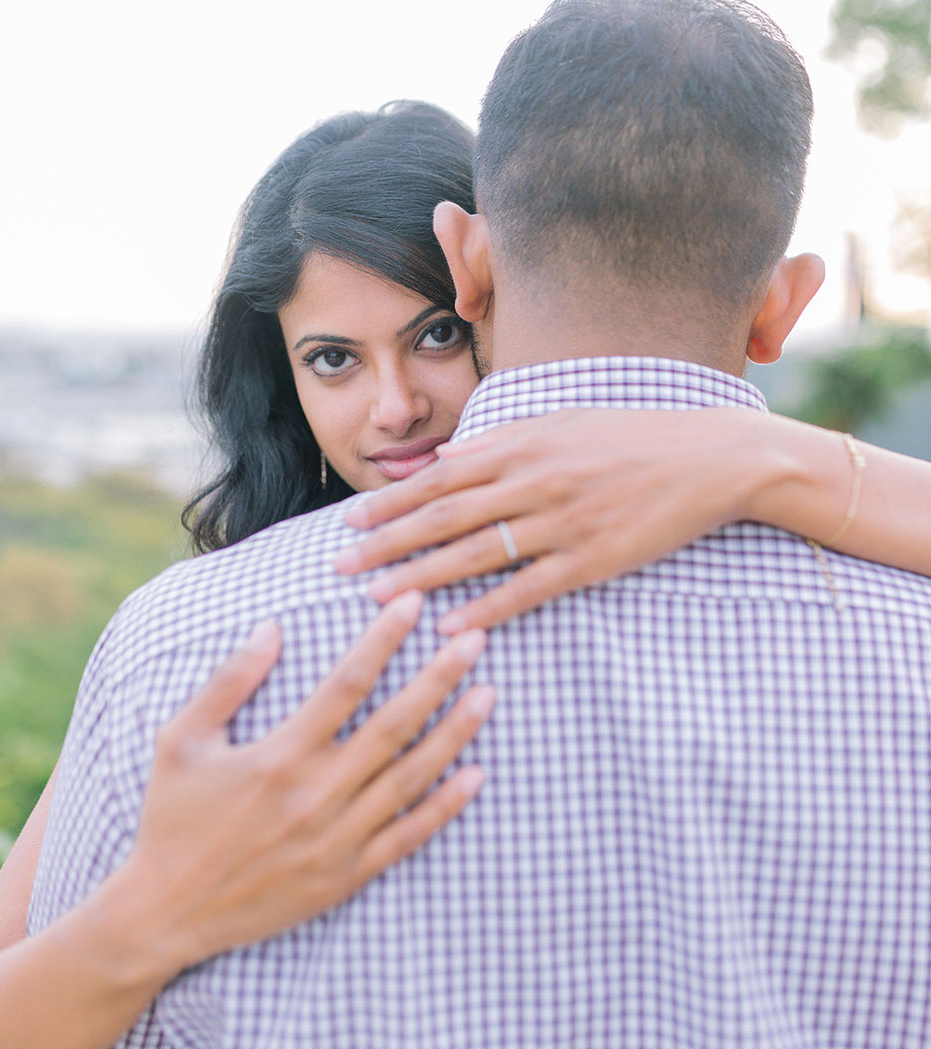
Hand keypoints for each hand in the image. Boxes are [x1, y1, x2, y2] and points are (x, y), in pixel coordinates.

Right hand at [119, 591, 491, 971]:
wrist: (166, 914)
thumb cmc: (172, 818)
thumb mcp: (182, 740)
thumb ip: (229, 681)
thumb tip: (272, 626)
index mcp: (281, 754)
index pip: (347, 683)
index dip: (384, 639)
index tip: (413, 603)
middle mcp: (317, 794)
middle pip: (395, 724)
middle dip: (439, 677)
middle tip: (475, 638)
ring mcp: (337, 838)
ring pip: (411, 777)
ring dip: (454, 733)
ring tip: (488, 694)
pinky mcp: (347, 876)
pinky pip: (407, 836)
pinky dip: (445, 806)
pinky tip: (476, 774)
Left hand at [336, 408, 778, 631]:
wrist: (711, 457)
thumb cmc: (632, 437)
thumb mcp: (562, 422)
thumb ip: (501, 442)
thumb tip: (447, 457)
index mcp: (524, 445)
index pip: (439, 478)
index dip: (391, 502)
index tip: (350, 522)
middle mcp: (535, 481)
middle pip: (443, 517)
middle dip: (385, 543)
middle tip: (338, 568)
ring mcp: (563, 522)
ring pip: (477, 554)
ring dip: (421, 577)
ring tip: (376, 598)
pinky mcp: (593, 559)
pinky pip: (529, 588)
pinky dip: (487, 607)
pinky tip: (451, 625)